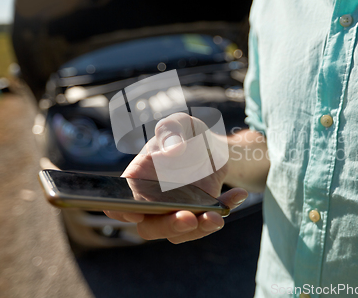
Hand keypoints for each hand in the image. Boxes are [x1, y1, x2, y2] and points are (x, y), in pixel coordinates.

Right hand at [104, 113, 247, 243]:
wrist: (212, 144)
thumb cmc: (186, 133)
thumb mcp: (180, 123)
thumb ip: (172, 129)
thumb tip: (172, 150)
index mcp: (138, 180)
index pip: (119, 203)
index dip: (122, 211)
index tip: (138, 212)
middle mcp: (153, 201)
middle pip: (151, 227)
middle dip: (168, 226)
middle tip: (188, 217)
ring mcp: (175, 211)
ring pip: (180, 233)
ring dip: (199, 229)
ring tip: (216, 215)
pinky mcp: (198, 213)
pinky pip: (208, 221)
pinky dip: (224, 211)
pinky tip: (238, 194)